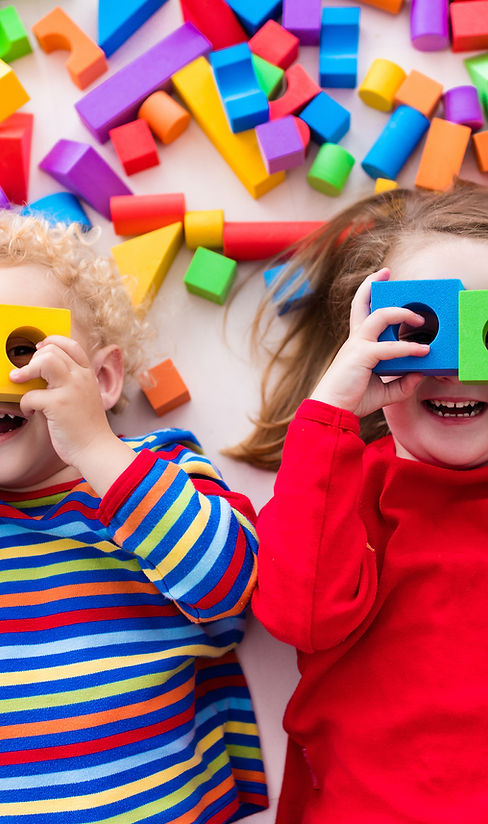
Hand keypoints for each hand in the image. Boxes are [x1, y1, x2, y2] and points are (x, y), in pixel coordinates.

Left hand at [10, 335, 134, 494]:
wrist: (96, 449)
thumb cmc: (87, 427)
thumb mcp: (86, 397)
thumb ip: (73, 383)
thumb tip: (46, 373)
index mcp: (88, 375)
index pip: (71, 345)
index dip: (51, 343)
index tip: (39, 351)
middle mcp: (81, 378)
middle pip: (52, 350)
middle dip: (33, 359)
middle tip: (26, 373)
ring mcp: (70, 389)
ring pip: (44, 361)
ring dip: (26, 370)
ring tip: (19, 380)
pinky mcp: (58, 405)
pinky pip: (31, 394)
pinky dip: (25, 404)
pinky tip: (29, 412)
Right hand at [310, 268, 429, 417]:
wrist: (332, 411)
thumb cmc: (352, 400)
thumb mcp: (384, 391)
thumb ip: (402, 382)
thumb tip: (420, 374)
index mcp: (357, 344)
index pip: (362, 312)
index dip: (369, 293)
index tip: (381, 279)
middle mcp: (356, 339)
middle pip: (361, 302)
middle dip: (373, 284)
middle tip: (387, 272)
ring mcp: (357, 345)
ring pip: (380, 316)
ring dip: (402, 313)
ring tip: (420, 320)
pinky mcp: (362, 356)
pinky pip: (389, 347)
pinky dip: (407, 348)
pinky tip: (422, 351)